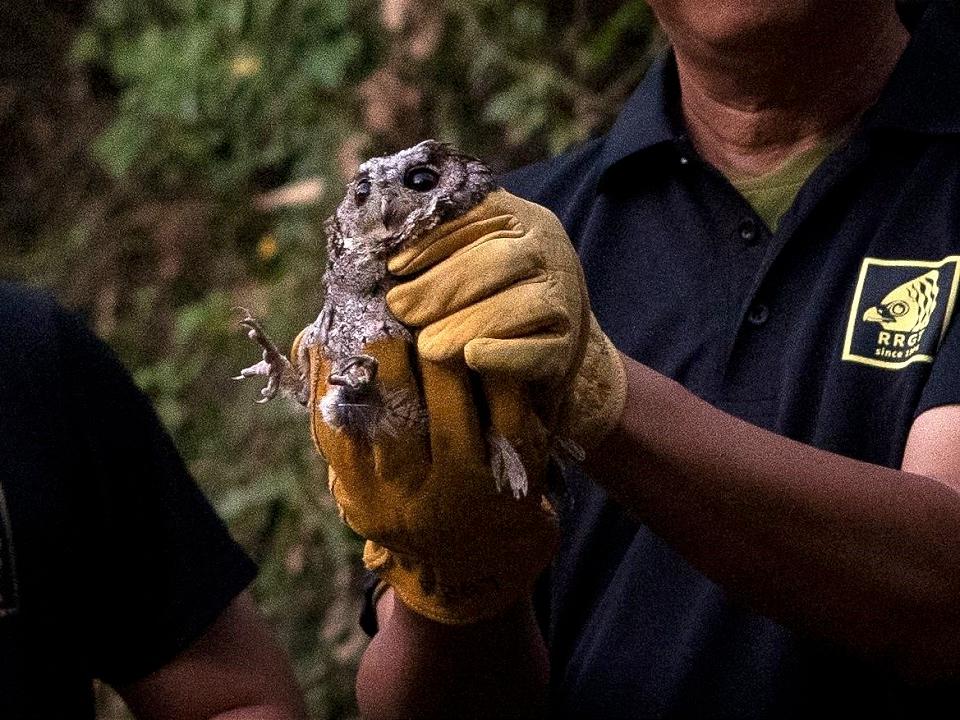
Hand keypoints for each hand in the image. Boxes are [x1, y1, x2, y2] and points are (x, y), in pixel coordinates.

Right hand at [294, 334, 558, 624]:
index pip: (337, 420)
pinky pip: (508, 408)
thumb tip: (314, 340)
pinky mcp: (515, 480)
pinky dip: (498, 366)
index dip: (337, 363)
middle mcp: (409, 496)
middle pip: (393, 405)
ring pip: (451, 398)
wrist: (478, 574)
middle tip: (393, 301)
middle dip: (390, 346)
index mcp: (363, 493)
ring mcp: (466, 490)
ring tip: (441, 307)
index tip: (344, 320)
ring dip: (443, 344)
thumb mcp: (364, 483)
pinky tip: (492, 335)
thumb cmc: (411, 506)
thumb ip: (341, 426)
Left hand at [386, 188, 626, 454]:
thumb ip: (432, 243)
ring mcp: (563, 299)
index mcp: (519, 218)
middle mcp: (547, 251)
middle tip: (400, 309)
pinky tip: (474, 357)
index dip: (431, 242)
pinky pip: (538, 351)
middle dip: (442, 286)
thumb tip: (371, 239)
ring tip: (426, 345)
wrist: (554, 338)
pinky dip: (505, 354)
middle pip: (495, 262)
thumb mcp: (471, 253)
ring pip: (518, 306)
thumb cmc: (491, 293)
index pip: (476, 218)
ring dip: (467, 324)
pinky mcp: (565, 349)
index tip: (393, 266)